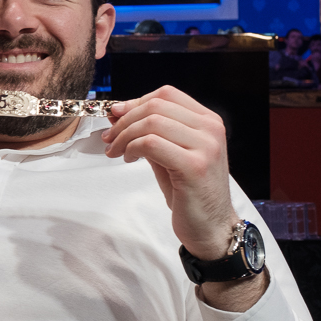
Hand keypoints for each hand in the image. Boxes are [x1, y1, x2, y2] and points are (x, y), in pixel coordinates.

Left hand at [102, 86, 234, 257]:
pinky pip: (152, 144)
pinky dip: (132, 148)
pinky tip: (129, 159)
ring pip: (152, 122)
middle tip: (109, 138)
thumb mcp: (167, 154)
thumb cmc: (188, 191)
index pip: (166, 94)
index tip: (115, 116)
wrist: (211, 226)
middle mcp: (211, 129)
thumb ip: (148, 132)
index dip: (135, 101)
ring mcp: (206, 147)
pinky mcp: (194, 166)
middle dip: (124, 120)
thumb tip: (116, 112)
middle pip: (156, 105)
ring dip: (125, 136)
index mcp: (208, 121)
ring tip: (116, 152)